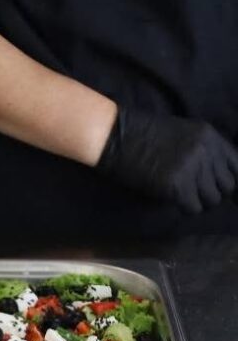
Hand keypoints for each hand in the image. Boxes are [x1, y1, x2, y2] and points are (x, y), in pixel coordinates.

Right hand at [97, 107, 237, 213]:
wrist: (115, 136)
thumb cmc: (142, 134)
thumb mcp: (182, 133)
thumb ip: (202, 149)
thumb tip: (214, 173)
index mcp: (210, 136)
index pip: (237, 164)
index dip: (228, 178)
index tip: (216, 185)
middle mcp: (207, 152)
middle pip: (227, 185)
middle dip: (213, 191)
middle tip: (195, 192)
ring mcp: (193, 169)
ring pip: (212, 199)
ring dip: (199, 201)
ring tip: (183, 197)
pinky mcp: (176, 186)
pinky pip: (193, 207)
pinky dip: (185, 208)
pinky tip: (174, 201)